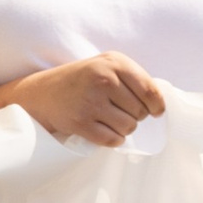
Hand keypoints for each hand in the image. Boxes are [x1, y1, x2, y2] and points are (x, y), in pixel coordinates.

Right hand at [7, 53, 163, 146]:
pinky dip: (112, 139)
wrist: (41, 93)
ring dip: (123, 129)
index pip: (150, 91)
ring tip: (108, 120)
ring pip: (128, 128)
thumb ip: (134, 78)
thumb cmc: (81, 80)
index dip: (156, 106)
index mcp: (114, 63)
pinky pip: (112, 140)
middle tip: (117, 111)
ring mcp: (91, 101)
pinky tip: (101, 129)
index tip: (154, 111)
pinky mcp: (80, 122)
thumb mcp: (106, 66)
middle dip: (134, 116)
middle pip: (140, 112)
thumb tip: (160, 105)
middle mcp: (104, 80)